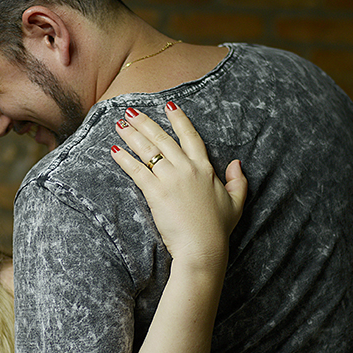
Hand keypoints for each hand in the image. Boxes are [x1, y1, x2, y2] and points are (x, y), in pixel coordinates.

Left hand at [112, 102, 246, 270]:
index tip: (168, 106)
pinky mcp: (156, 192)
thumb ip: (238, 181)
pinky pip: (137, 170)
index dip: (179, 120)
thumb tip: (236, 163)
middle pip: (163, 138)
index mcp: (204, 168)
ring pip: (148, 150)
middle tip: (130, 111)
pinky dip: (124, 159)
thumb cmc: (218, 229)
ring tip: (118, 124)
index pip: (190, 137)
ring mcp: (171, 179)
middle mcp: (187, 168)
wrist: (202, 247)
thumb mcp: (236, 203)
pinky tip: (114, 150)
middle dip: (145, 122)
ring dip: (131, 135)